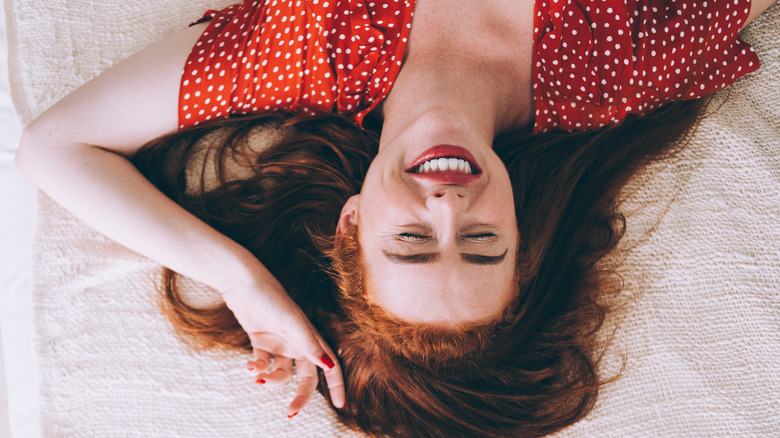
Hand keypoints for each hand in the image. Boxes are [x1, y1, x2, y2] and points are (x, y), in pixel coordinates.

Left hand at [221, 272, 344, 416]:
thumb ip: (310, 344)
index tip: (341, 405)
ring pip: (281, 373)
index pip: (330, 365)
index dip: (337, 384)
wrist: (243, 283)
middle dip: (300, 396)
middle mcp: (297, 343)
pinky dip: (256, 368)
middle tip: (290, 413)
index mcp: (310, 337)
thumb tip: (328, 366)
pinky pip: (262, 363)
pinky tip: (249, 367)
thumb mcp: (292, 322)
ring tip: (258, 377)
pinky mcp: (261, 341)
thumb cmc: (272, 298)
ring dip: (270, 379)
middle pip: (305, 377)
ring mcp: (279, 343)